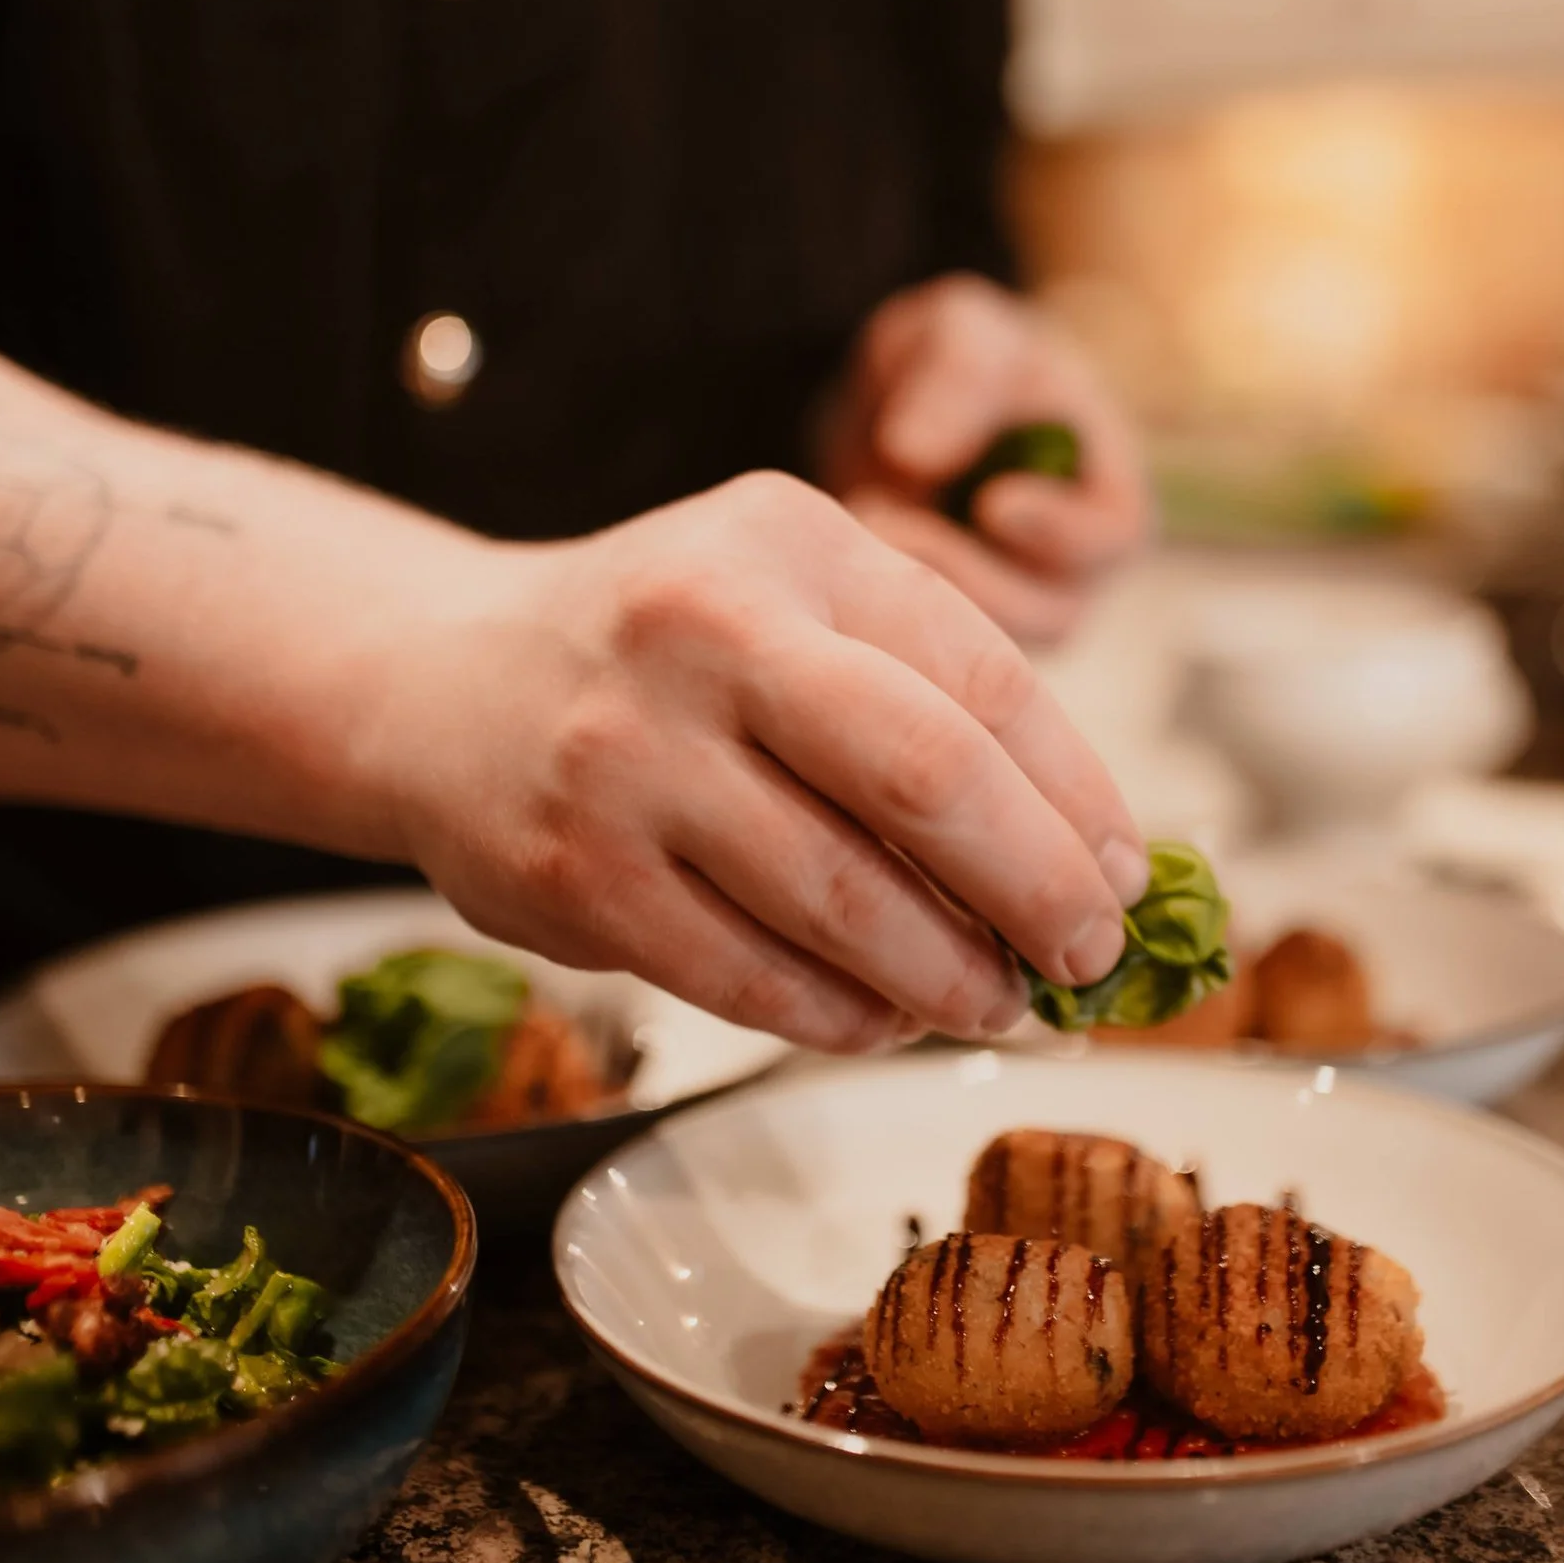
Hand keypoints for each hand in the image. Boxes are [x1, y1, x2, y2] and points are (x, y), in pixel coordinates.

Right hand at [355, 472, 1152, 1053]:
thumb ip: (928, 688)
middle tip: (1088, 957)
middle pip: (927, 777)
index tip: (1126, 877)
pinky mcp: (576, 876)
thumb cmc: (664, 651)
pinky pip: (751, 978)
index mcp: (789, 543)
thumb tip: (1091, 856)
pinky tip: (885, 1019)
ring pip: (844, 901)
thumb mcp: (791, 598)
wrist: (438, 685)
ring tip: (998, 1003)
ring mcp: (628, 757)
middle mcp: (703, 631)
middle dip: (1038, 888)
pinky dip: (844, 1017)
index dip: (1078, 795)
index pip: (982, 676)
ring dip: (950, 976)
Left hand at [821, 274, 1151, 645]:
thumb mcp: (962, 328)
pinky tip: (831, 564)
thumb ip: (956, 373)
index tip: (991, 501)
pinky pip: (923, 657)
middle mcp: (1069, 573)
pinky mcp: (946, 642)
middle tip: (887, 520)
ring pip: (983, 652)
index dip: (1060, 528)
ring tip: (854, 528)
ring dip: (916, 601)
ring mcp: (1006, 612)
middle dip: (969, 578)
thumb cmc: (959, 358)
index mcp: (1106, 497)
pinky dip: (880, 619)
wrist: (893, 407)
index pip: (1113, 535)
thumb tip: (912, 456)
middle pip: (1049, 614)